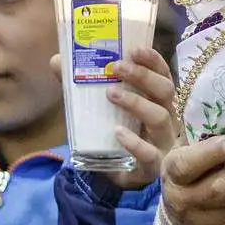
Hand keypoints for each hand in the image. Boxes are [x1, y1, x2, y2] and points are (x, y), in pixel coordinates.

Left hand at [51, 47, 178, 189]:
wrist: (115, 176)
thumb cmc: (114, 134)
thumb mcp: (98, 107)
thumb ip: (82, 85)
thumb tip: (57, 60)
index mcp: (156, 101)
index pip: (162, 74)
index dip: (153, 60)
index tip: (135, 48)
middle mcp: (166, 118)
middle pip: (165, 91)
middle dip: (143, 76)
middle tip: (116, 66)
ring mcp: (163, 143)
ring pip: (160, 118)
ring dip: (136, 103)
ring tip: (111, 94)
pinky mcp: (152, 166)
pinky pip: (150, 154)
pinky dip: (135, 142)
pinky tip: (117, 132)